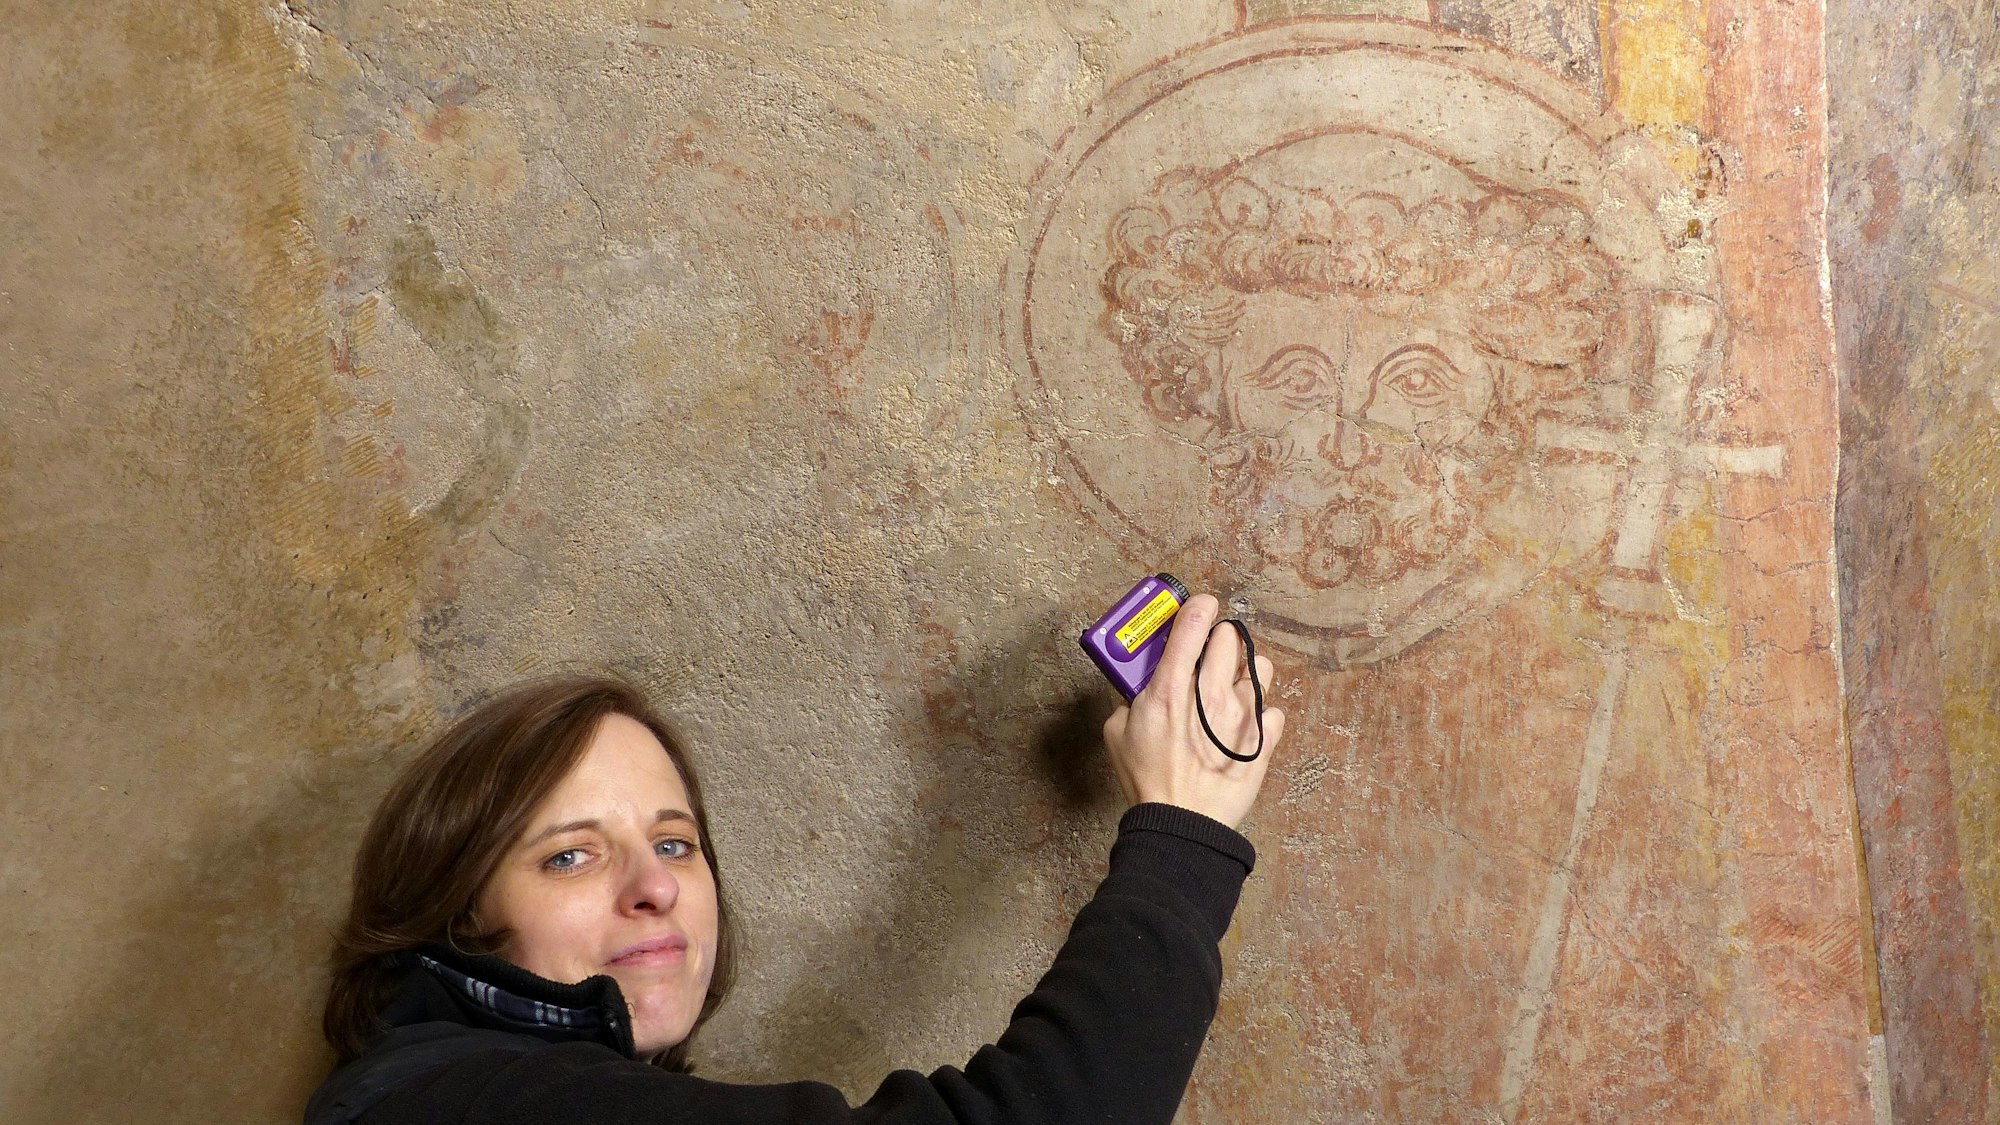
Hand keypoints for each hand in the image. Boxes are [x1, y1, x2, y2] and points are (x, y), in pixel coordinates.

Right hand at [1101, 594, 1284, 829]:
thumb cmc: (1148, 781)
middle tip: (1210, 653)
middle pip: (1230, 636)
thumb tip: (1138, 688)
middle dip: (1220, 639)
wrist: (1182, 824)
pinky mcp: (1262, 740)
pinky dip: (1262, 715)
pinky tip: (1244, 727)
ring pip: (1259, 667)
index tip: (1200, 607)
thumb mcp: (1117, 733)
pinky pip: (1274, 710)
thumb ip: (1129, 701)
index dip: (1199, 607)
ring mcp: (1241, 716)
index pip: (1194, 622)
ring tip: (1232, 688)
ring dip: (1245, 671)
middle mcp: (1209, 694)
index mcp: (1170, 688)